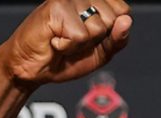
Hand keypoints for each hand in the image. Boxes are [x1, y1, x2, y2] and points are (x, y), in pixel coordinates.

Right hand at [0, 0, 131, 86]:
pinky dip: (69, 46)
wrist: (34, 68)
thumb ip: (118, 38)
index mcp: (95, 0)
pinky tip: (56, 40)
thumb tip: (127, 21)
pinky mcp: (57, 6)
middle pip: (113, 20)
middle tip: (75, 39)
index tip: (92, 37)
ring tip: (65, 39)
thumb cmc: (65, 57)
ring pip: (97, 28)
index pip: (123, 12)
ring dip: (82, 43)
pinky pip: (80, 35)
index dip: (112, 32)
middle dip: (97, 38)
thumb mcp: (101, 52)